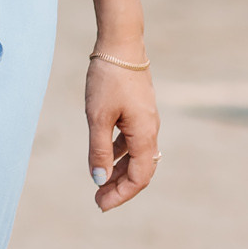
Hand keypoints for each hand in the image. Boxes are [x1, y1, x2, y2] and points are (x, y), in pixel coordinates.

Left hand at [86, 53, 159, 210]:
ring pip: (134, 155)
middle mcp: (150, 131)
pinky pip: (130, 140)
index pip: (139, 177)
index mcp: (145, 135)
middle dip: (119, 187)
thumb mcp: (98, 116)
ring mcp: (145, 120)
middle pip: (139, 169)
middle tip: (98, 200)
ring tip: (99, 183)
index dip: (121, 194)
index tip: (100, 204)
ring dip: (117, 170)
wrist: (120, 44)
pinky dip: (118, 152)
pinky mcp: (137, 111)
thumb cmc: (108, 79)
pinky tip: (104, 156)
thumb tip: (98, 179)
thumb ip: (99, 149)